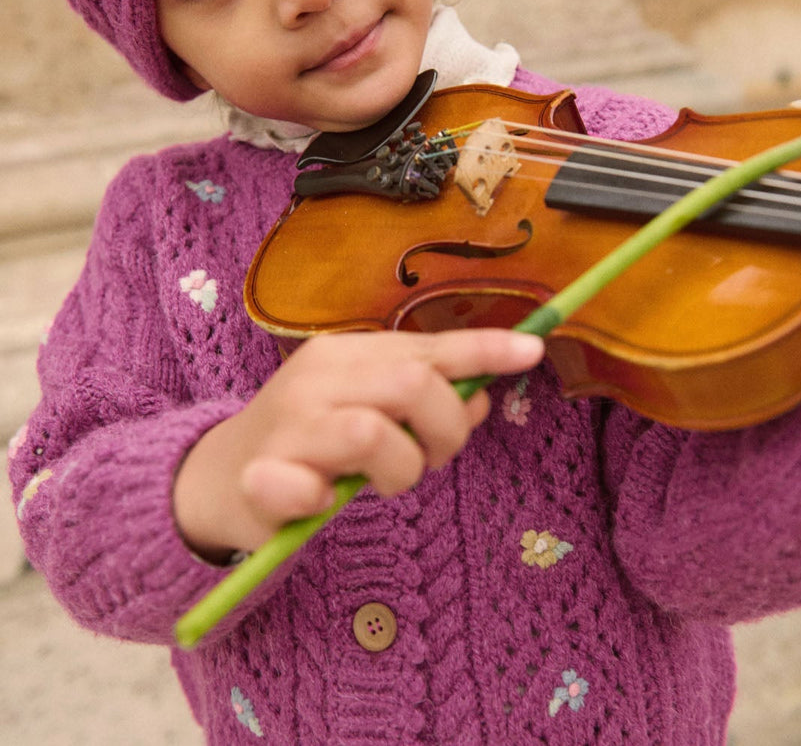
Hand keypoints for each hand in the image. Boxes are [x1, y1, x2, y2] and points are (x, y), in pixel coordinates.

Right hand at [173, 328, 543, 558]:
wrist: (222, 475)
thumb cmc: (314, 439)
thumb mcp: (375, 409)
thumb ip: (428, 399)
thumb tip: (486, 394)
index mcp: (348, 354)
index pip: (428, 346)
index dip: (483, 348)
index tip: (533, 350)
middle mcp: (318, 379)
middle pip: (412, 384)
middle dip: (447, 427)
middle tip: (438, 455)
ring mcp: (287, 426)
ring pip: (373, 433)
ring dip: (399, 468)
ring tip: (383, 481)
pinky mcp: (259, 478)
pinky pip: (307, 488)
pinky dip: (323, 497)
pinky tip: (318, 498)